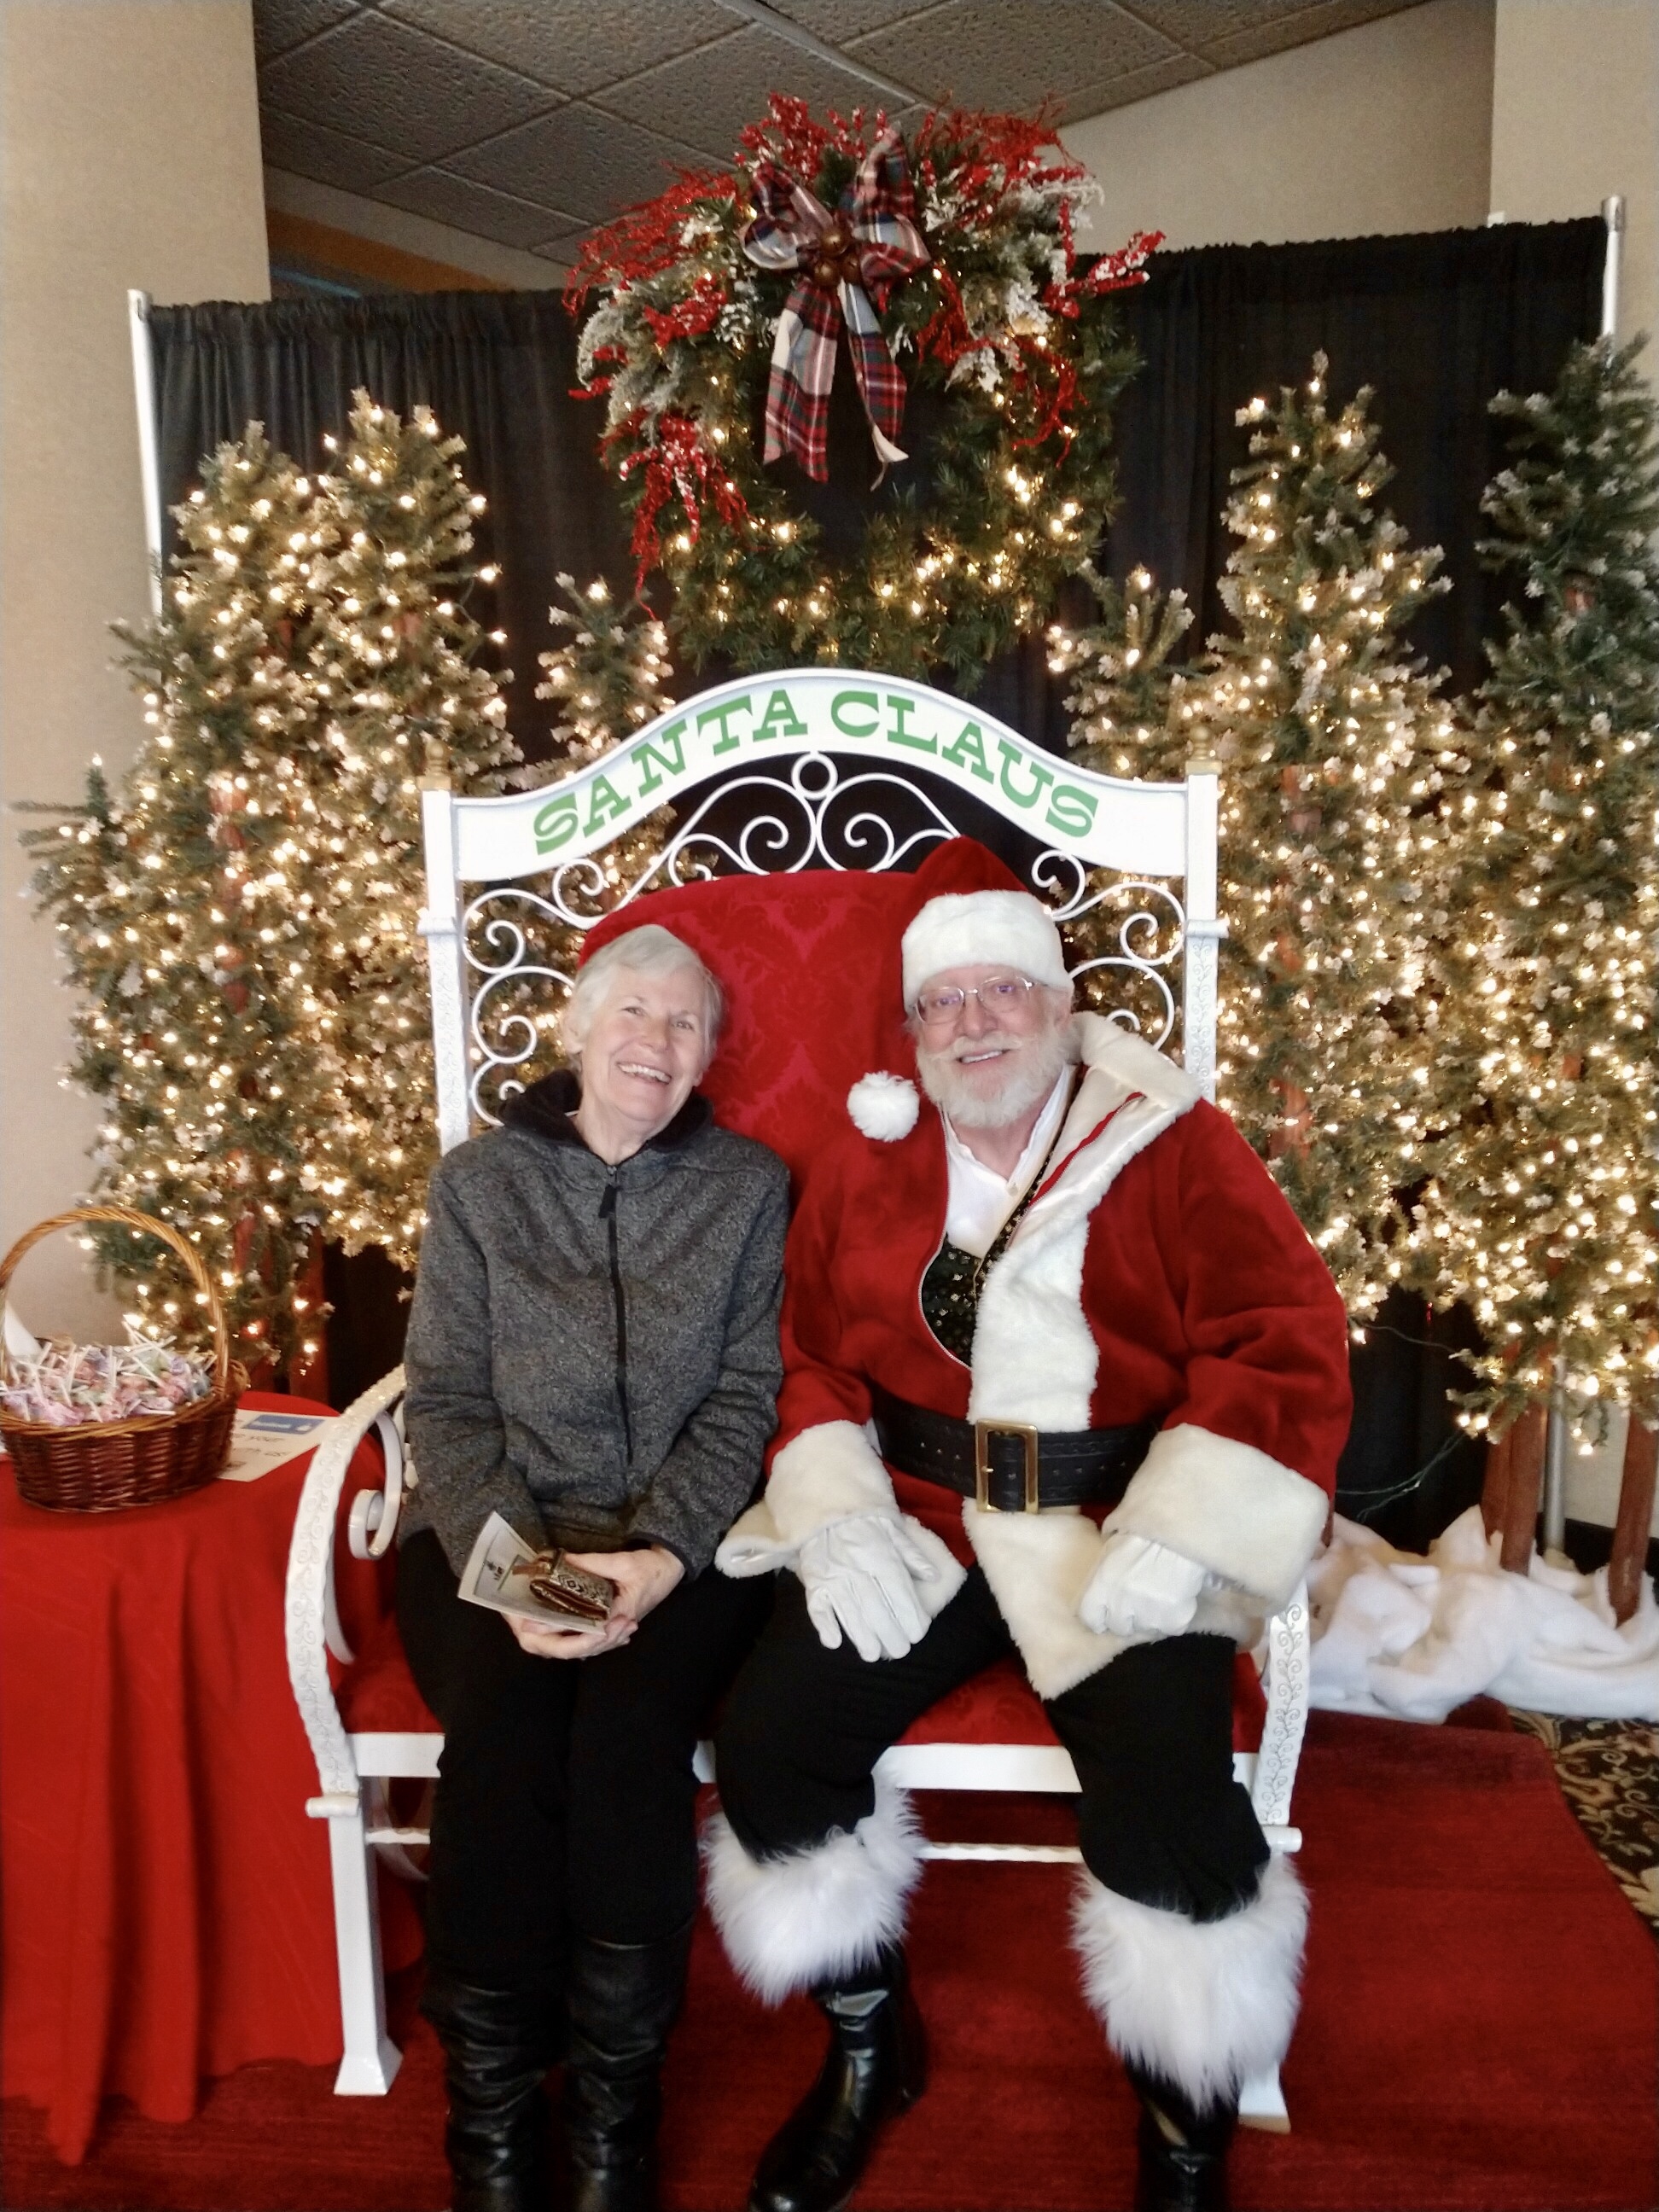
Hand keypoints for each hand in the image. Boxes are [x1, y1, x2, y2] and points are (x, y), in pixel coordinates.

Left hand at [507, 1546, 682, 1660]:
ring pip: (583, 1644)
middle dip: (550, 1638)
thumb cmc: (651, 1568)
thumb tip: (562, 1560)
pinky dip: (573, 1636)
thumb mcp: (623, 1562)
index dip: (555, 1629)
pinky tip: (557, 1631)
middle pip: (578, 1645)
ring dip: (559, 1639)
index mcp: (619, 1616)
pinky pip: (590, 1637)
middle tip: (525, 1629)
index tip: (531, 1623)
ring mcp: (615, 1628)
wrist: (670, 1569)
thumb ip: (592, 1563)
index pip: (582, 1631)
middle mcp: (615, 1628)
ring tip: (535, 1631)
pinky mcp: (613, 1623)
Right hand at [798, 1511, 939, 1662]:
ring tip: (872, 1654)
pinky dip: (824, 1624)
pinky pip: (817, 1605)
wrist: (825, 1502)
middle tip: (900, 1651)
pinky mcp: (814, 1580)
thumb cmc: (865, 1520)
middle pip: (875, 1606)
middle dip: (889, 1632)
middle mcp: (857, 1567)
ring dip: (860, 1635)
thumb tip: (934, 1576)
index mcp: (880, 1554)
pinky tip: (834, 1642)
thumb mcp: (893, 1528)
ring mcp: (833, 1575)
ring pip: (848, 1611)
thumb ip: (912, 1554)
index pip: (898, 1590)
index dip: (909, 1614)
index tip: (918, 1633)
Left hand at [1078, 1531, 1208, 1638]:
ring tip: (1160, 1594)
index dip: (1101, 1614)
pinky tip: (1177, 1595)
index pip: (1091, 1618)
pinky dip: (1174, 1615)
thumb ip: (1103, 1567)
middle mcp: (1121, 1605)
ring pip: (1146, 1628)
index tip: (1109, 1608)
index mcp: (1102, 1586)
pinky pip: (1172, 1626)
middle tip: (1139, 1599)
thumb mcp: (1112, 1545)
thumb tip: (1101, 1575)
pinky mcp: (1174, 1619)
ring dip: (1151, 1617)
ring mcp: (1148, 1615)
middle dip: (1127, 1617)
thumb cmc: (1143, 1531)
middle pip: (1119, 1627)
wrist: (1179, 1527)